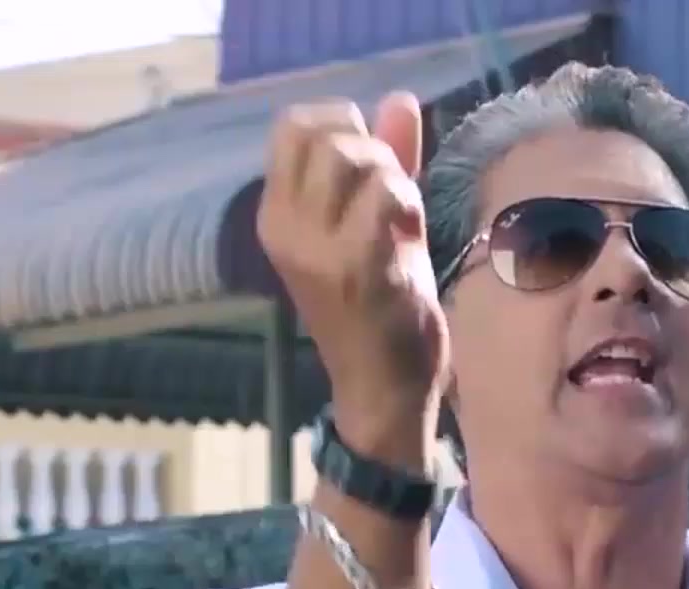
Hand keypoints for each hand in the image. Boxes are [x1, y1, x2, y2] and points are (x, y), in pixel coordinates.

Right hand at [256, 92, 446, 433]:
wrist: (380, 389)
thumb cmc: (378, 307)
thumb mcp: (376, 224)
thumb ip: (386, 161)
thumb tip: (398, 99)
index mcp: (277, 216)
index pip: (292, 126)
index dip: (342, 125)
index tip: (372, 164)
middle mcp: (286, 228)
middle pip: (321, 133)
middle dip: (371, 146)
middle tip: (391, 191)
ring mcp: (318, 250)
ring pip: (351, 157)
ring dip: (391, 175)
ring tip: (402, 218)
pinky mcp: (357, 269)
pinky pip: (382, 199)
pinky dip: (406, 205)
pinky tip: (411, 237)